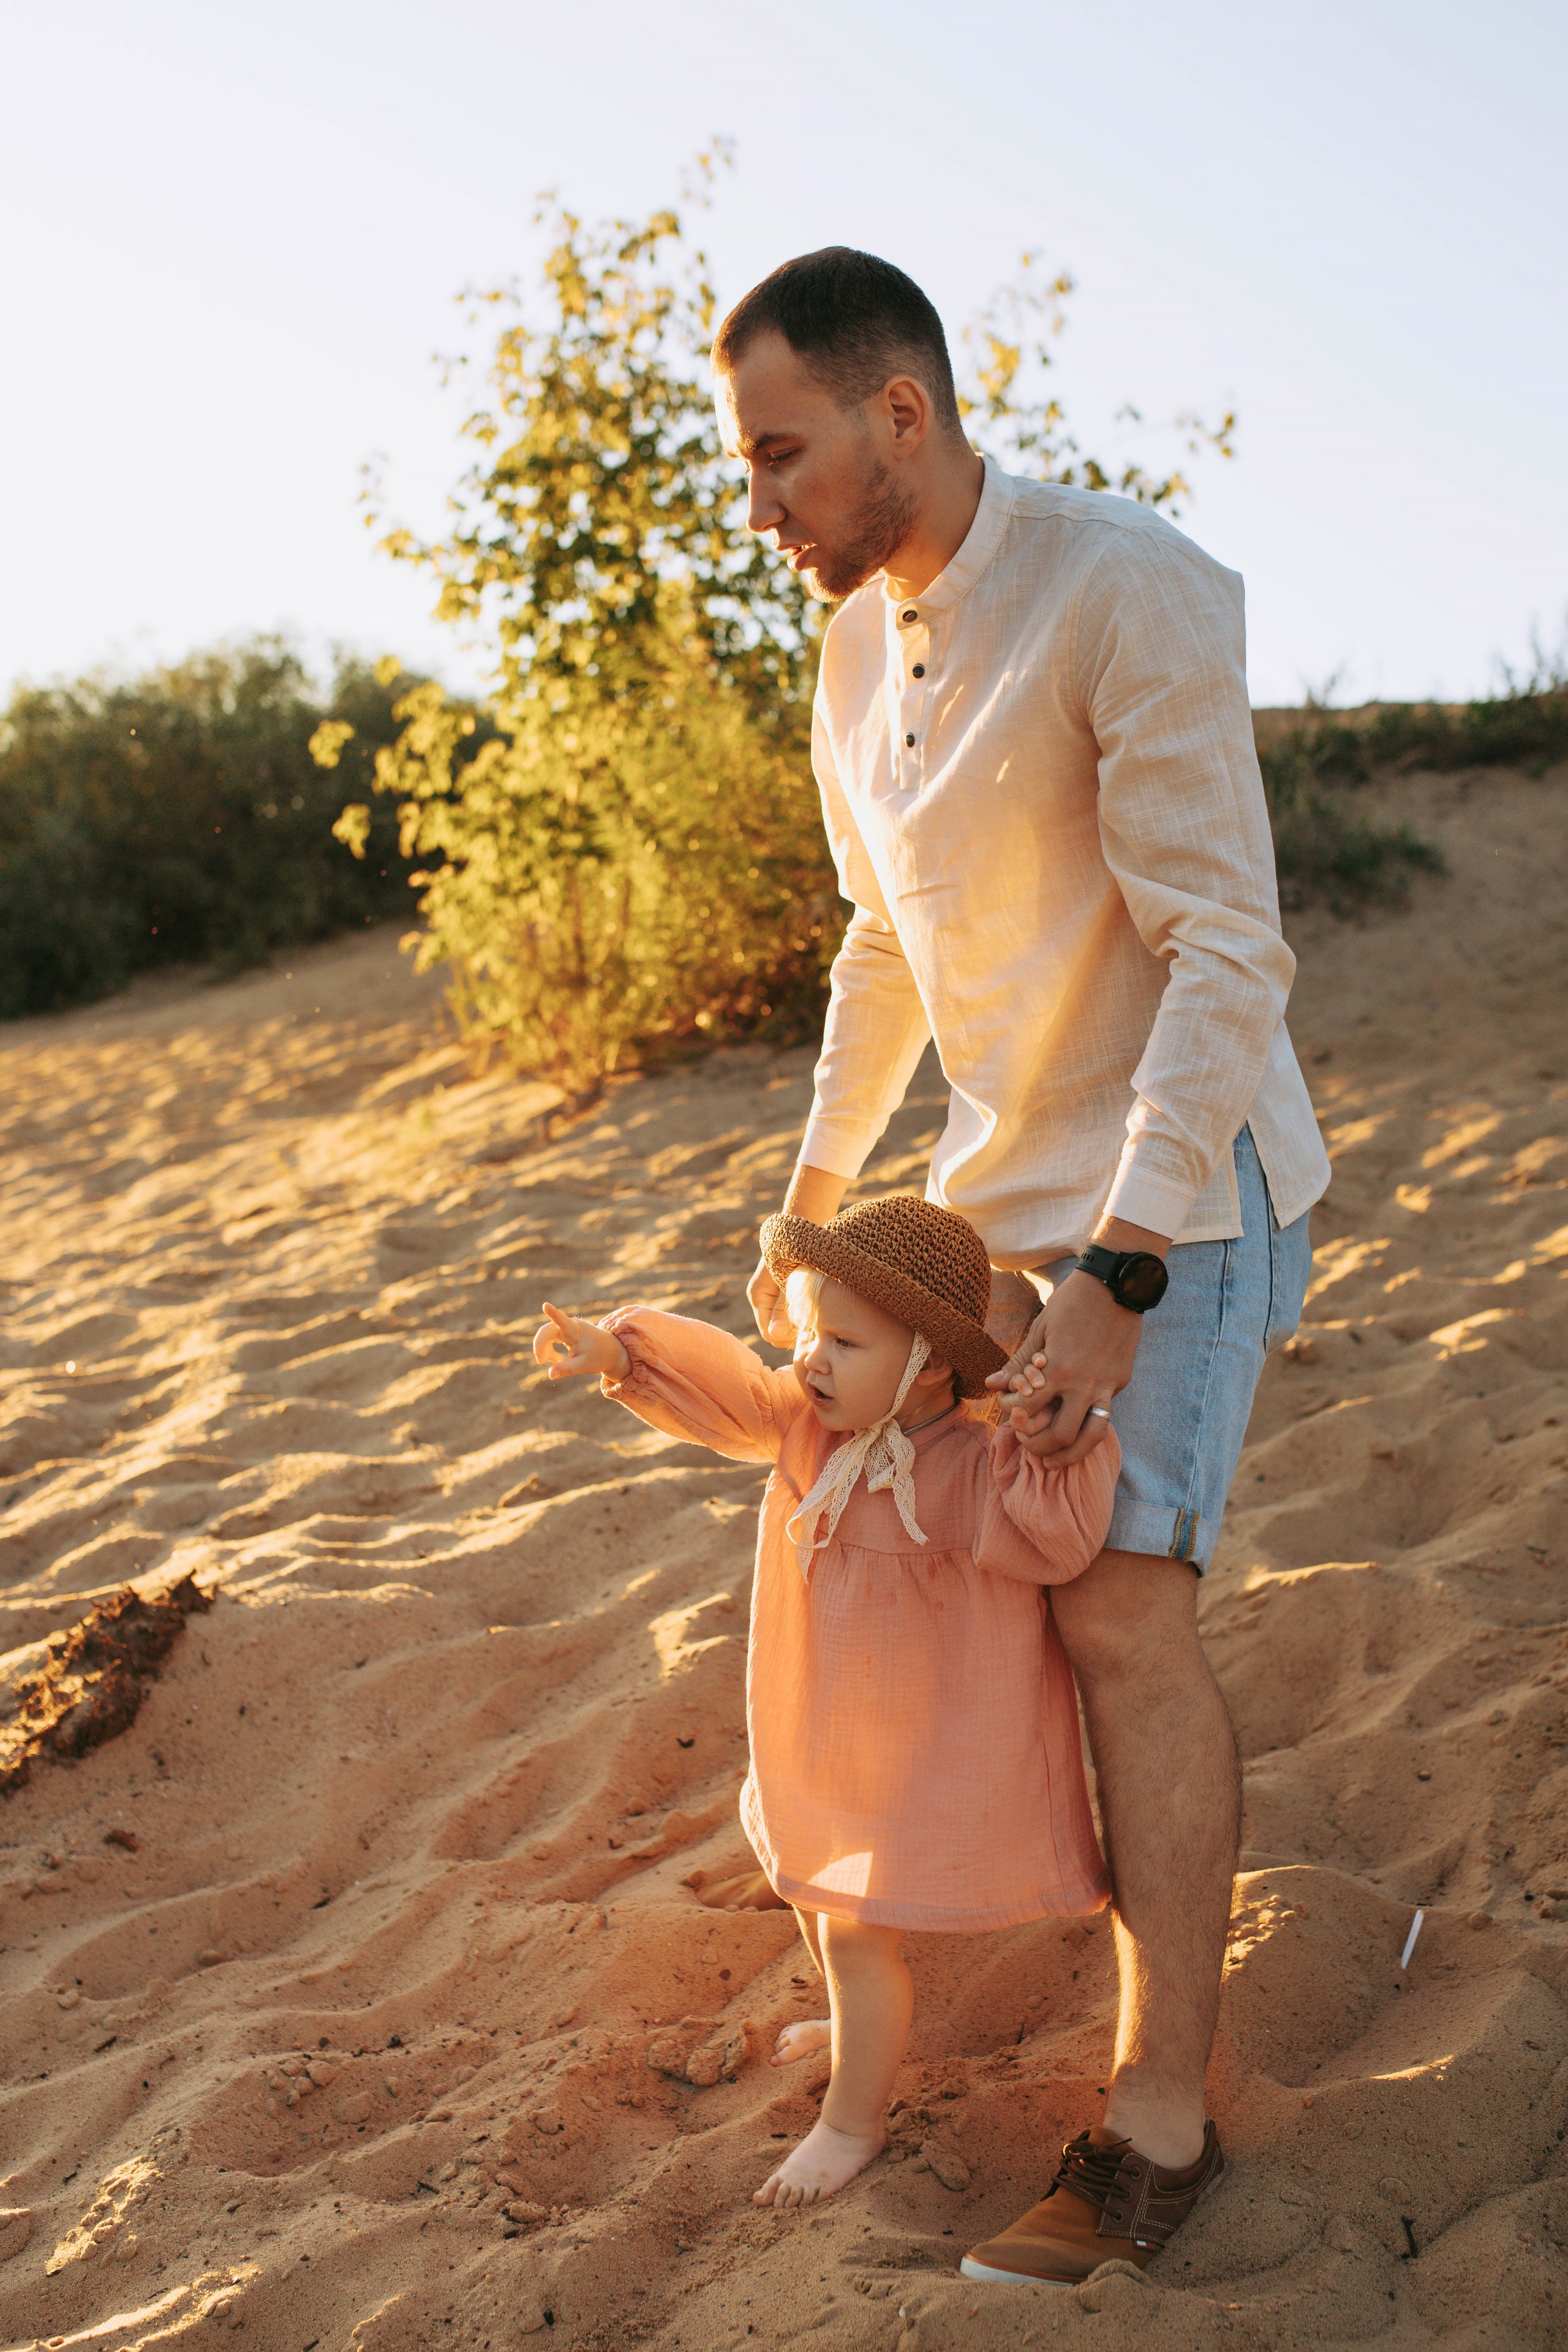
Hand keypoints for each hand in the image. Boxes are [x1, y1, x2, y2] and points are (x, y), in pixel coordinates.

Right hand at [532, 1302, 630, 1382]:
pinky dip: (549, 1350)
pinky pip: (549, 1338)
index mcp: (576, 1331)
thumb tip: (550, 1375)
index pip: (562, 1321)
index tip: (545, 1305)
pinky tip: (557, 1359)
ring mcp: (566, 1327)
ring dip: (545, 1349)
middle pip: (546, 1332)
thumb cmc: (599, 1356)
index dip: (552, 1313)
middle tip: (541, 1362)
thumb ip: (565, 1369)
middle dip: (540, 1346)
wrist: (611, 1351)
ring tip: (556, 1362)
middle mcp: (570, 1325)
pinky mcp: (565, 1331)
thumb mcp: (583, 1366)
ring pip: (546, 1335)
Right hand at [748, 1162, 847, 1346]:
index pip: (770, 1335)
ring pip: (787, 1326)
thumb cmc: (800, 1250)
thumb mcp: (791, 1281)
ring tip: (823, 1317)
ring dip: (802, 1326)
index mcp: (758, 1295)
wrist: (808, 1222)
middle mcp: (763, 1298)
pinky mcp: (786, 1293)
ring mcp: (774, 1296)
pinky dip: (806, 1317)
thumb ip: (783, 1308)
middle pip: (777, 1334)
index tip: (812, 1331)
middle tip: (820, 1325)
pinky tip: (822, 1310)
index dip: (789, 1339)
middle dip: (796, 1334)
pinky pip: (793, 1316)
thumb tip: (775, 1335)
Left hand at [986, 1274, 1141, 1464]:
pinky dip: (1089, 1425)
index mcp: (1057, 1370)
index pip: (1028, 1412)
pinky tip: (1076, 1428)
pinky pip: (1105, 1412)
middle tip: (1030, 1448)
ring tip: (1056, 1462)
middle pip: (1060, 1436)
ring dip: (1073, 1455)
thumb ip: (1018, 1362)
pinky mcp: (1121, 1381)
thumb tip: (991, 1385)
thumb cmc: (1071, 1302)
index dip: (1013, 1417)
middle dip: (1040, 1448)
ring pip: (1092, 1436)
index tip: (1010, 1413)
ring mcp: (1107, 1385)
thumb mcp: (1039, 1329)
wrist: (1117, 1285)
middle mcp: (1083, 1384)